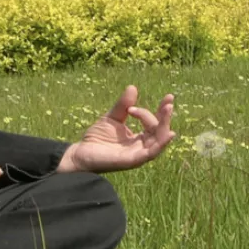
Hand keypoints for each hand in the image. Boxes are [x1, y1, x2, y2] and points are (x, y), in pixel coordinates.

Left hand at [56, 85, 175, 175]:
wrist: (80, 153)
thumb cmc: (96, 138)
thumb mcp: (112, 117)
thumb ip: (123, 105)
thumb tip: (133, 87)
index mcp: (139, 138)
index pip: (155, 124)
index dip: (161, 111)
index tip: (168, 97)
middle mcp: (141, 147)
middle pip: (160, 132)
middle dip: (165, 117)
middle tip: (169, 103)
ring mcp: (138, 155)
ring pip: (158, 141)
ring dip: (164, 126)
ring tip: (167, 110)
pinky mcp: (132, 161)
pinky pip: (150, 153)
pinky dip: (160, 144)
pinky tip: (167, 133)